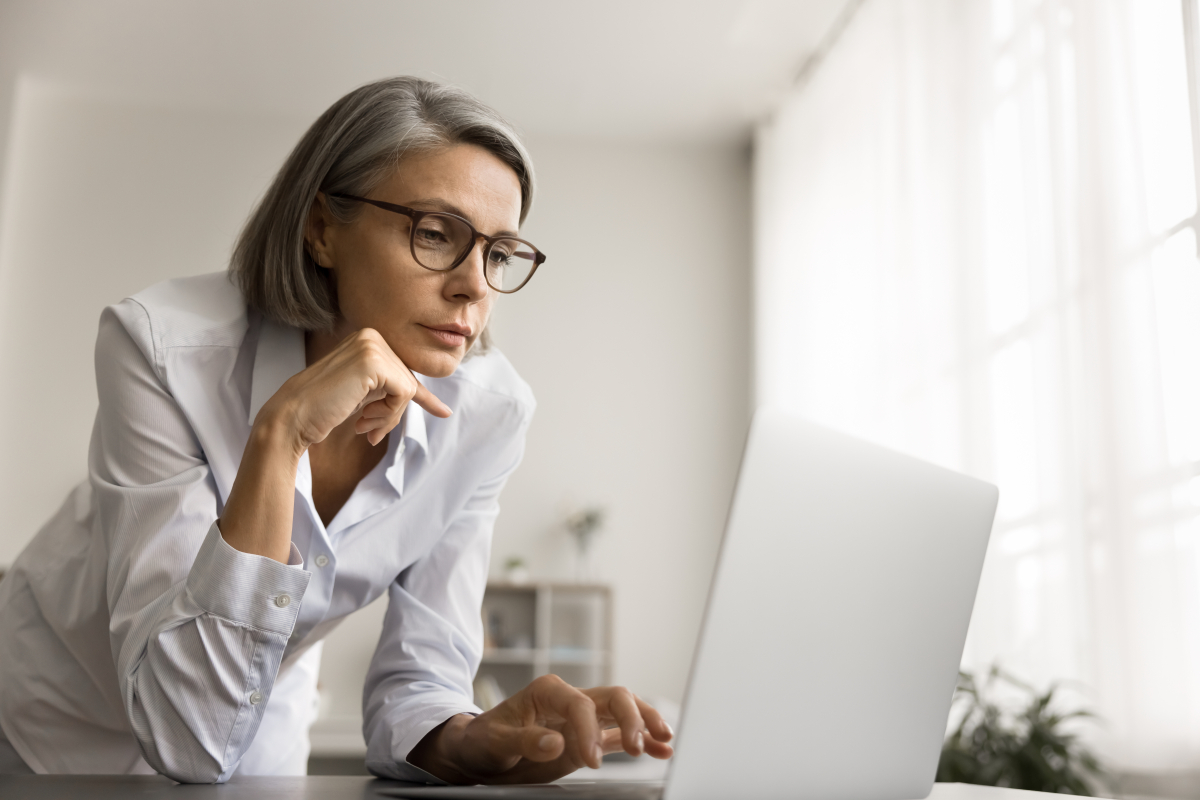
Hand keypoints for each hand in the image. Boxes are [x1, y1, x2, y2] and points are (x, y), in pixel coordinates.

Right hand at [259, 327, 450, 451]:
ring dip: (389, 417)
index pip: (403, 371)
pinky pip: (405, 393)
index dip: (421, 398)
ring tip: (364, 428)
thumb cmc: (324, 408)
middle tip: (369, 431)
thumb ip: (391, 389)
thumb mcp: (365, 393)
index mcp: (368, 339)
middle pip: (408, 381)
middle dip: (392, 413)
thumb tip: (434, 401)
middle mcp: (371, 335)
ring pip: (409, 389)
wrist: (293, 416)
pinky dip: (389, 414)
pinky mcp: (373, 362)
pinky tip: (363, 421)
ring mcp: (372, 345)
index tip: (444, 413)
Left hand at [408, 675, 674, 784]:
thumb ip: (525, 740)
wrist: (478, 752)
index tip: (589, 761)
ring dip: (645, 722)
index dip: (589, 731)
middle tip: (634, 749)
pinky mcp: (588, 737)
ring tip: (664, 739)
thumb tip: (556, 741)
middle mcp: (570, 698)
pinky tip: (661, 748)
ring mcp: (582, 717)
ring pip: (624, 710)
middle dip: (631, 719)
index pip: (580, 703)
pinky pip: (619, 734)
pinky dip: (642, 739)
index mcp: (548, 691)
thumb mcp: (496, 741)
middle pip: (613, 697)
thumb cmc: (483, 740)